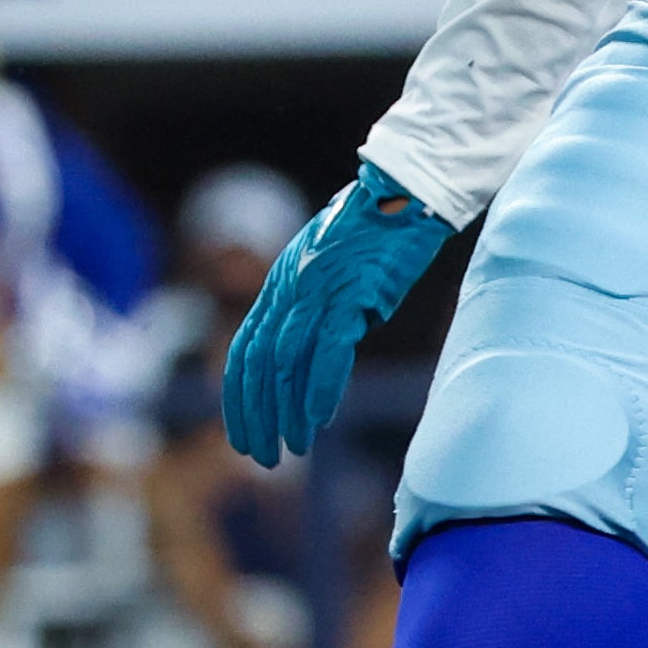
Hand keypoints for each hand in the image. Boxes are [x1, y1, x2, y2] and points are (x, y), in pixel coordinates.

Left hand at [221, 163, 455, 464]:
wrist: (408, 190)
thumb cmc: (378, 230)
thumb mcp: (331, 269)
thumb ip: (317, 308)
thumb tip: (317, 356)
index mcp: (280, 284)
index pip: (245, 351)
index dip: (239, 398)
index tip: (241, 435)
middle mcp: (290, 287)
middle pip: (260, 363)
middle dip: (257, 415)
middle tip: (263, 457)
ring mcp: (318, 288)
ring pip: (287, 361)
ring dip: (287, 411)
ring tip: (294, 447)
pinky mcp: (352, 290)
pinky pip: (327, 348)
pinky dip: (319, 387)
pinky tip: (319, 419)